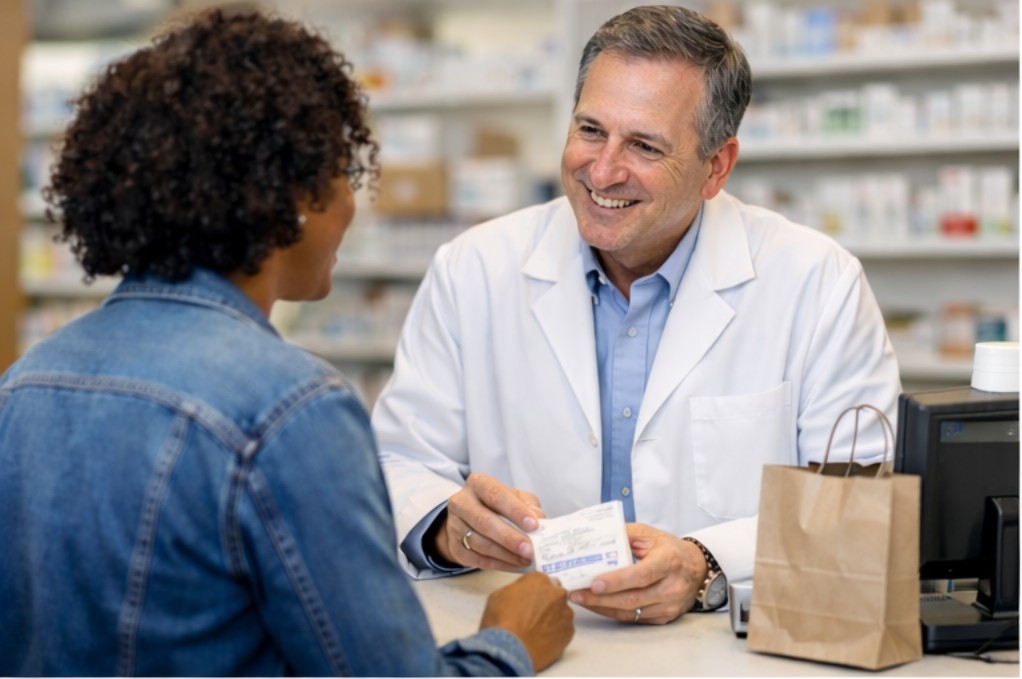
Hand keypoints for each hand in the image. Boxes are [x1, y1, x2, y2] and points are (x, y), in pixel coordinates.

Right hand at [435, 472, 543, 570]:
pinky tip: (515, 565)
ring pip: (479, 543)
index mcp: (478, 484)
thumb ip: (527, 504)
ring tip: (526, 559)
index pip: (496, 495)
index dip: (515, 511)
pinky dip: (499, 564)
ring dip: (505, 554)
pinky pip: (477, 559)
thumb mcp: (514, 497)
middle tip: (530, 549)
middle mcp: (461, 502)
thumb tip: (540, 519)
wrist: (468, 519)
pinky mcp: (455, 547)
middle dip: (509, 537)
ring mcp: (454, 525)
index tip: (534, 525)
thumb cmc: (496, 505)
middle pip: (484, 521)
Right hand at [480, 572, 574, 671]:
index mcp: (539, 580)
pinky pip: (564, 630)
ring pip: (561, 612)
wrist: (509, 650)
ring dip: (552, 618)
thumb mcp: (499, 595)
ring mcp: (565, 613)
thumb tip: (521, 594)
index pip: (540, 580)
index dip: (533, 591)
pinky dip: (556, 633)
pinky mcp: (569, 632)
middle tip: (533, 616)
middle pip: (554, 594)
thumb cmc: (500, 622)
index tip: (528, 600)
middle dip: (546, 602)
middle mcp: (556, 593)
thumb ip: (516, 589)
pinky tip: (543, 640)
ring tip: (537, 631)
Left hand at [568, 523, 706, 623]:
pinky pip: (634, 619)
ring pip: (631, 613)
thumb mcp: (650, 534)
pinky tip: (598, 605)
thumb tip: (596, 538)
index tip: (594, 583)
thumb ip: (624, 534)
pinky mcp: (664, 617)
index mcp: (668, 561)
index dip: (617, 581)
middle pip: (632, 598)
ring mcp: (669, 606)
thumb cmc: (670, 549)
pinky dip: (613, 613)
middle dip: (600, 599)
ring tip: (581, 599)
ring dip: (602, 607)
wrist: (698, 569)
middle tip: (576, 593)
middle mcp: (671, 587)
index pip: (641, 575)